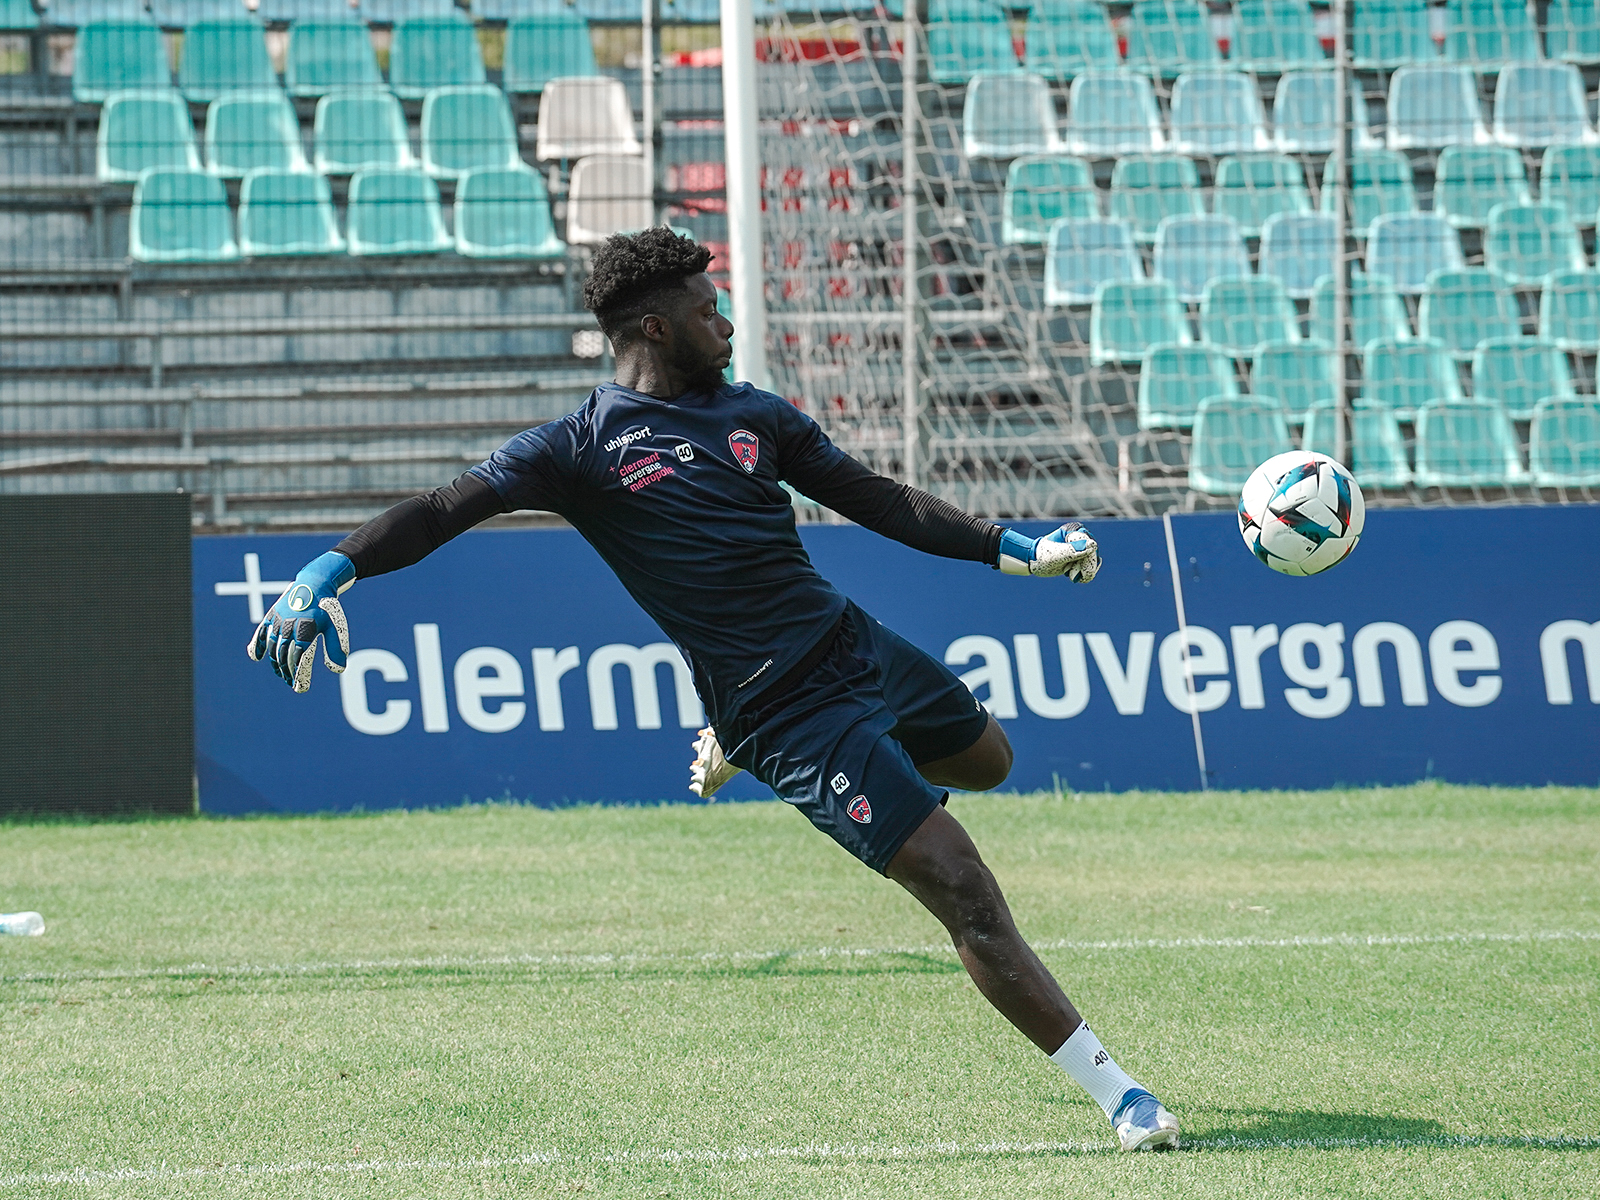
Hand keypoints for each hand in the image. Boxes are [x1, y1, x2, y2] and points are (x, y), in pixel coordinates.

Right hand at [246, 551, 356, 691]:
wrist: (315, 584)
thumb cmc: (327, 608)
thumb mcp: (336, 627)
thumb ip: (335, 648)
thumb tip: (339, 670)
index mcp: (305, 631)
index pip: (297, 659)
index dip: (297, 674)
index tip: (299, 687)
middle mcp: (289, 627)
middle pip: (283, 656)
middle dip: (286, 672)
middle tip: (291, 682)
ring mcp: (278, 621)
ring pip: (272, 647)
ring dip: (275, 663)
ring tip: (281, 673)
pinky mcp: (271, 616)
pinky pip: (261, 633)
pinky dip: (257, 646)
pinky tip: (256, 657)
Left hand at [996, 523, 1099, 581]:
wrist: (1033, 562)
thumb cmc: (1042, 556)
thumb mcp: (1057, 555)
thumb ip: (1074, 550)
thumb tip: (1093, 545)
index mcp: (1074, 531)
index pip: (1090, 546)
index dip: (1087, 560)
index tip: (1077, 572)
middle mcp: (1080, 537)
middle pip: (1093, 555)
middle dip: (1085, 568)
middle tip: (1070, 576)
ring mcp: (1081, 547)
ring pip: (1093, 562)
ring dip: (1083, 572)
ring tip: (1068, 574)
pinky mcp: (1080, 556)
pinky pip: (1090, 566)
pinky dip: (1083, 574)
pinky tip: (1071, 575)